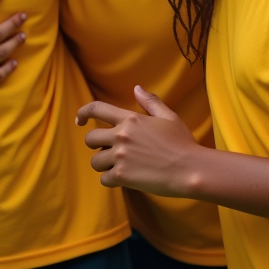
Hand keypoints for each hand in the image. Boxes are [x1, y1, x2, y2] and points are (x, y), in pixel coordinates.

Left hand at [76, 86, 200, 197]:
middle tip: (108, 150)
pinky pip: (104, 178)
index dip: (82, 113)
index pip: (96, 109)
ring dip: (103, 164)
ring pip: (95, 161)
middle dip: (96, 145)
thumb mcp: (168, 117)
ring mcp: (120, 157)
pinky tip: (124, 178)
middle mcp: (120, 136)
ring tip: (119, 165)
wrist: (190, 169)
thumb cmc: (182, 142)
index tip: (79, 120)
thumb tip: (136, 88)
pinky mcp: (122, 176)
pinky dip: (110, 180)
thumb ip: (150, 102)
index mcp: (129, 119)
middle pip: (90, 139)